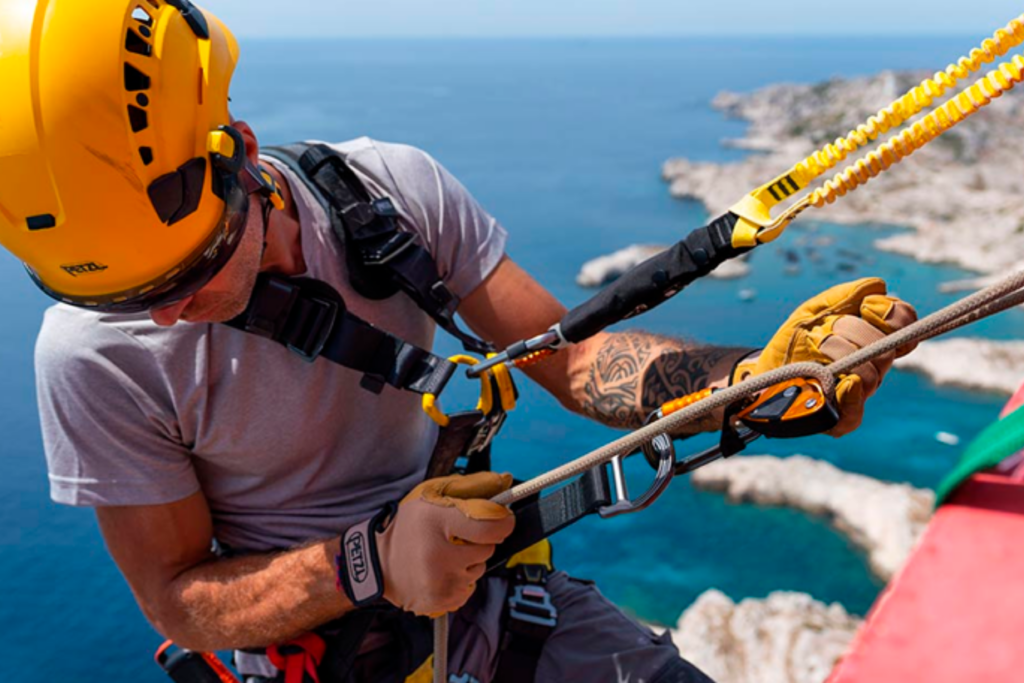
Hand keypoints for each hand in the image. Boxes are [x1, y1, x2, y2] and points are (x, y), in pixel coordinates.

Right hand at [377, 472, 514, 616]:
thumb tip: (505, 481)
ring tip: (442, 555)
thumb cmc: (408, 525)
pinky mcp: (440, 602)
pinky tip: (440, 572)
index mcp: (437, 522)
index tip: (501, 519)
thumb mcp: (434, 495)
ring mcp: (440, 584)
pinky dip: (459, 581)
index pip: (491, 527)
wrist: (376, 563)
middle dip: (477, 542)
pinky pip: (468, 590)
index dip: (503, 522)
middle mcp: (439, 557)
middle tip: (454, 538)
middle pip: (487, 549)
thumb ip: (472, 487)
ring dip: (468, 563)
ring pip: (479, 571)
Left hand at [733, 278, 917, 435]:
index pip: (904, 326)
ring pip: (870, 375)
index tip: (866, 307)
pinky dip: (850, 397)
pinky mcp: (838, 418)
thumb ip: (844, 295)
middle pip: (885, 348)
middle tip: (824, 330)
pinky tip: (839, 383)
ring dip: (839, 353)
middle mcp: (872, 366)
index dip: (894, 316)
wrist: (766, 371)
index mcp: (874, 340)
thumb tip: (878, 286)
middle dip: (851, 331)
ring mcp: (858, 393)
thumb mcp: (813, 310)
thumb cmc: (795, 339)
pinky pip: (855, 415)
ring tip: (816, 348)